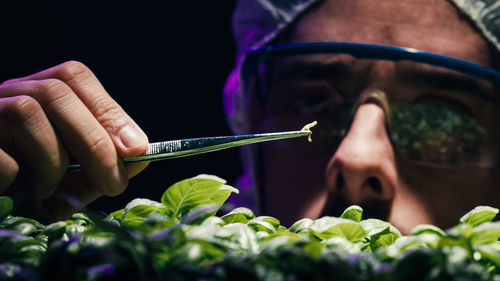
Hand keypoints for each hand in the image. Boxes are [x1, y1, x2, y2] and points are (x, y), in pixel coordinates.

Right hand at [0, 61, 148, 221]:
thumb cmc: (27, 191)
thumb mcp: (69, 179)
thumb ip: (100, 165)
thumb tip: (140, 155)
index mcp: (33, 94)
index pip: (73, 77)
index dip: (109, 111)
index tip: (138, 150)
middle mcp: (4, 94)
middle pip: (56, 90)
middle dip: (94, 140)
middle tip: (114, 183)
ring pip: (26, 109)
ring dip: (53, 158)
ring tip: (50, 191)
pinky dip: (18, 178)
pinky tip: (18, 194)